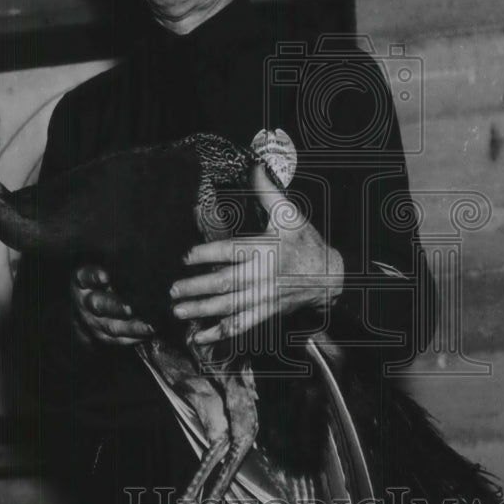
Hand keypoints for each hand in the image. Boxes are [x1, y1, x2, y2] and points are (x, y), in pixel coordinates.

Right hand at [71, 265, 154, 345]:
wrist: (89, 308)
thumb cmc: (106, 278)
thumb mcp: (104, 266)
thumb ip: (117, 263)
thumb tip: (141, 256)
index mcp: (82, 281)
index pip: (85, 277)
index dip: (94, 277)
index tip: (105, 277)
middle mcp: (85, 302)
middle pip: (98, 304)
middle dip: (115, 307)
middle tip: (130, 308)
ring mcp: (93, 322)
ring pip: (111, 326)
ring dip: (132, 327)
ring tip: (151, 326)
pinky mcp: (103, 337)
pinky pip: (120, 340)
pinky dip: (136, 338)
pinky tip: (151, 333)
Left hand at [170, 165, 343, 344]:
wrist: (329, 277)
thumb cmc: (306, 244)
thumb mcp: (290, 215)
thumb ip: (268, 192)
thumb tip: (255, 166)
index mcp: (266, 249)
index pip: (232, 252)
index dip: (207, 254)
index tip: (185, 257)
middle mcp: (263, 276)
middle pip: (226, 284)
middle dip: (197, 288)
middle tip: (173, 289)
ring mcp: (264, 297)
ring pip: (230, 307)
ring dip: (203, 311)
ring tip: (179, 311)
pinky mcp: (266, 313)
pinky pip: (241, 325)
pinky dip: (219, 333)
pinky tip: (200, 337)